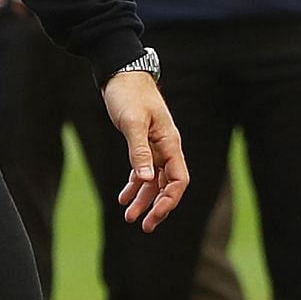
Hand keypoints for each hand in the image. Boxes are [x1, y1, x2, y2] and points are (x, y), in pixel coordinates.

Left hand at [101, 70, 188, 231]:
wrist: (122, 73)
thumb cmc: (129, 94)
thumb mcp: (132, 123)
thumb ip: (139, 151)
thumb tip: (147, 180)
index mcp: (170, 142)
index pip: (178, 179)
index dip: (169, 200)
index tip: (153, 216)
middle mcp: (166, 146)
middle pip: (168, 184)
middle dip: (158, 207)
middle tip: (144, 226)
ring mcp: (156, 145)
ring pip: (154, 180)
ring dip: (144, 199)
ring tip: (129, 217)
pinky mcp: (143, 143)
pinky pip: (143, 170)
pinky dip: (135, 185)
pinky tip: (124, 197)